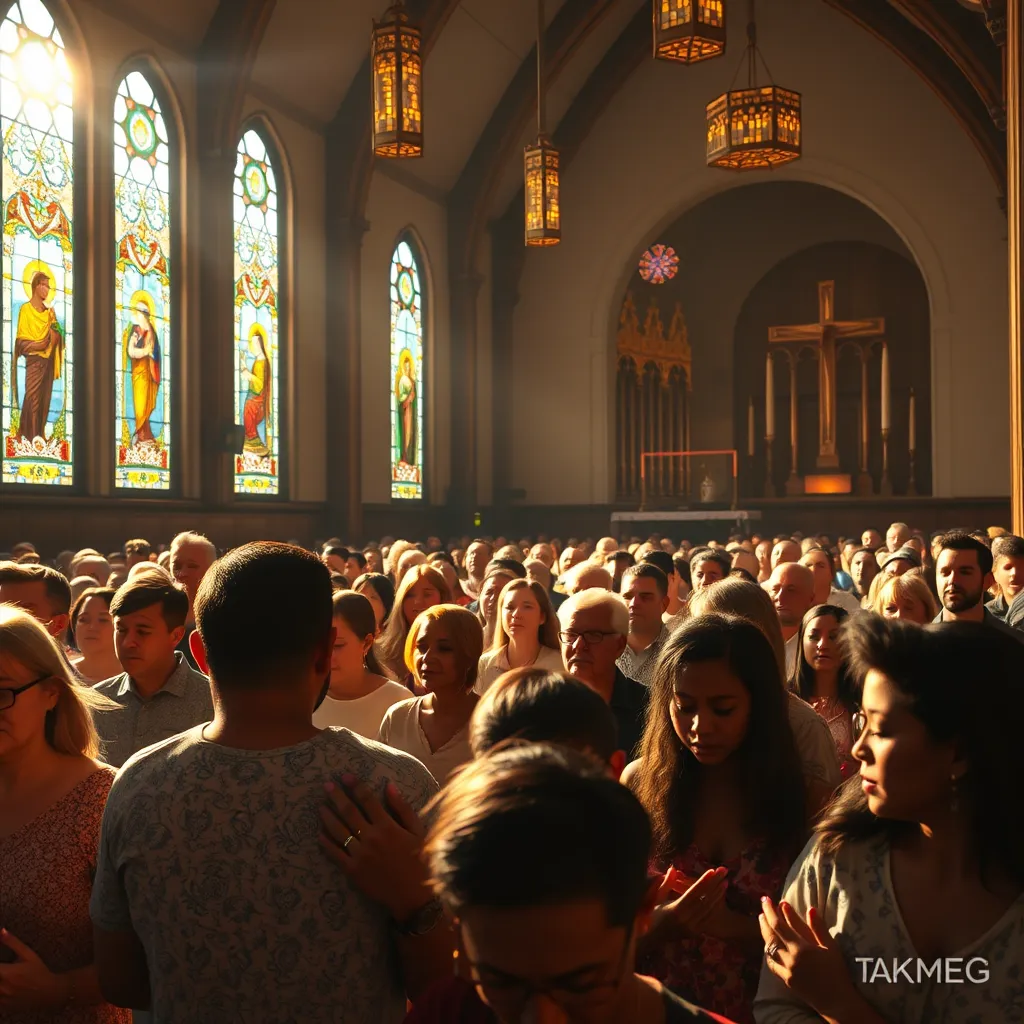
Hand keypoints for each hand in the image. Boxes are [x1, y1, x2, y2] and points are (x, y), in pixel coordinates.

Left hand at [0, 929, 64, 1010]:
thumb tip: (2, 931)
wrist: (47, 992)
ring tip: (3, 973)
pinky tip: (3, 984)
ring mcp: (1, 998)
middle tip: (1, 967)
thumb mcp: (28, 954)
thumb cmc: (38, 971)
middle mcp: (1, 987)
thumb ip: (13, 943)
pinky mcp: (1, 1006)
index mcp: (6, 972)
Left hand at [319, 774, 430, 922]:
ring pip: (338, 831)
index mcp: (387, 826)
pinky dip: (326, 843)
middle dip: (337, 797)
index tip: (345, 776)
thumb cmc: (420, 860)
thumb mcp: (418, 831)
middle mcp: (371, 838)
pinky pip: (335, 854)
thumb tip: (389, 786)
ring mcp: (360, 855)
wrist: (414, 896)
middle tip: (327, 786)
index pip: (368, 800)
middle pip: (349, 812)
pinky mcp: (353, 871)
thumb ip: (402, 808)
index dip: (356, 786)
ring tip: (320, 806)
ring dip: (328, 817)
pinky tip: (320, 834)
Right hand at [648, 866, 728, 940]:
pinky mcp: (695, 933)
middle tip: (724, 872)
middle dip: (715, 884)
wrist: (650, 939)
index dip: (704, 881)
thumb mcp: (655, 899)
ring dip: (718, 895)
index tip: (713, 870)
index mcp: (676, 910)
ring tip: (726, 882)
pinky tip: (720, 899)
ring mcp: (692, 928)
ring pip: (708, 909)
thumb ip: (665, 884)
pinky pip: (707, 918)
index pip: (694, 893)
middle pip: (704, 899)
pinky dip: (714, 907)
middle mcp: (686, 920)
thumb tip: (673, 869)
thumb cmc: (650, 916)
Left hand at [759, 897, 855, 1017]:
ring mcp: (786, 970)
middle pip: (770, 934)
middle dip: (765, 917)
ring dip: (764, 932)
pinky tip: (767, 945)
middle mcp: (790, 958)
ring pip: (768, 948)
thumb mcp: (831, 947)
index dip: (771, 910)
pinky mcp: (786, 980)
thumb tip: (809, 908)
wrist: (837, 1002)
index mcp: (801, 948)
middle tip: (763, 904)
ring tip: (763, 920)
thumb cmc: (837, 972)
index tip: (768, 899)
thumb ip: (818, 928)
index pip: (779, 925)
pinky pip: (771, 963)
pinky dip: (767, 951)